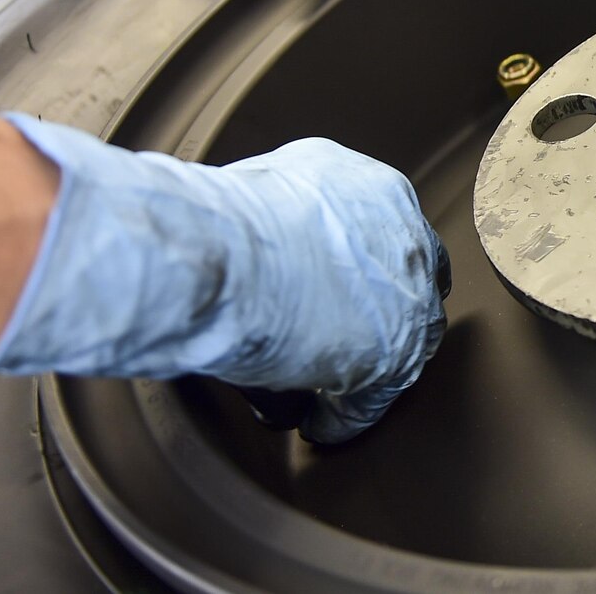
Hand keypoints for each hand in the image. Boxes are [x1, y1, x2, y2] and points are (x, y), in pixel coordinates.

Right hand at [0, 118, 449, 444]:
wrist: (189, 254)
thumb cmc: (189, 221)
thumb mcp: (239, 191)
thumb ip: (256, 207)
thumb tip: (217, 215)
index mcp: (359, 179)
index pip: (384, 231)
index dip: (357, 272)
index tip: (335, 294)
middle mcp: (391, 224)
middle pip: (406, 280)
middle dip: (372, 313)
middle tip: (333, 340)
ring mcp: (396, 281)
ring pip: (400, 335)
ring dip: (362, 363)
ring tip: (326, 380)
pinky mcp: (387, 339)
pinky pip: (382, 386)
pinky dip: (351, 408)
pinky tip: (324, 417)